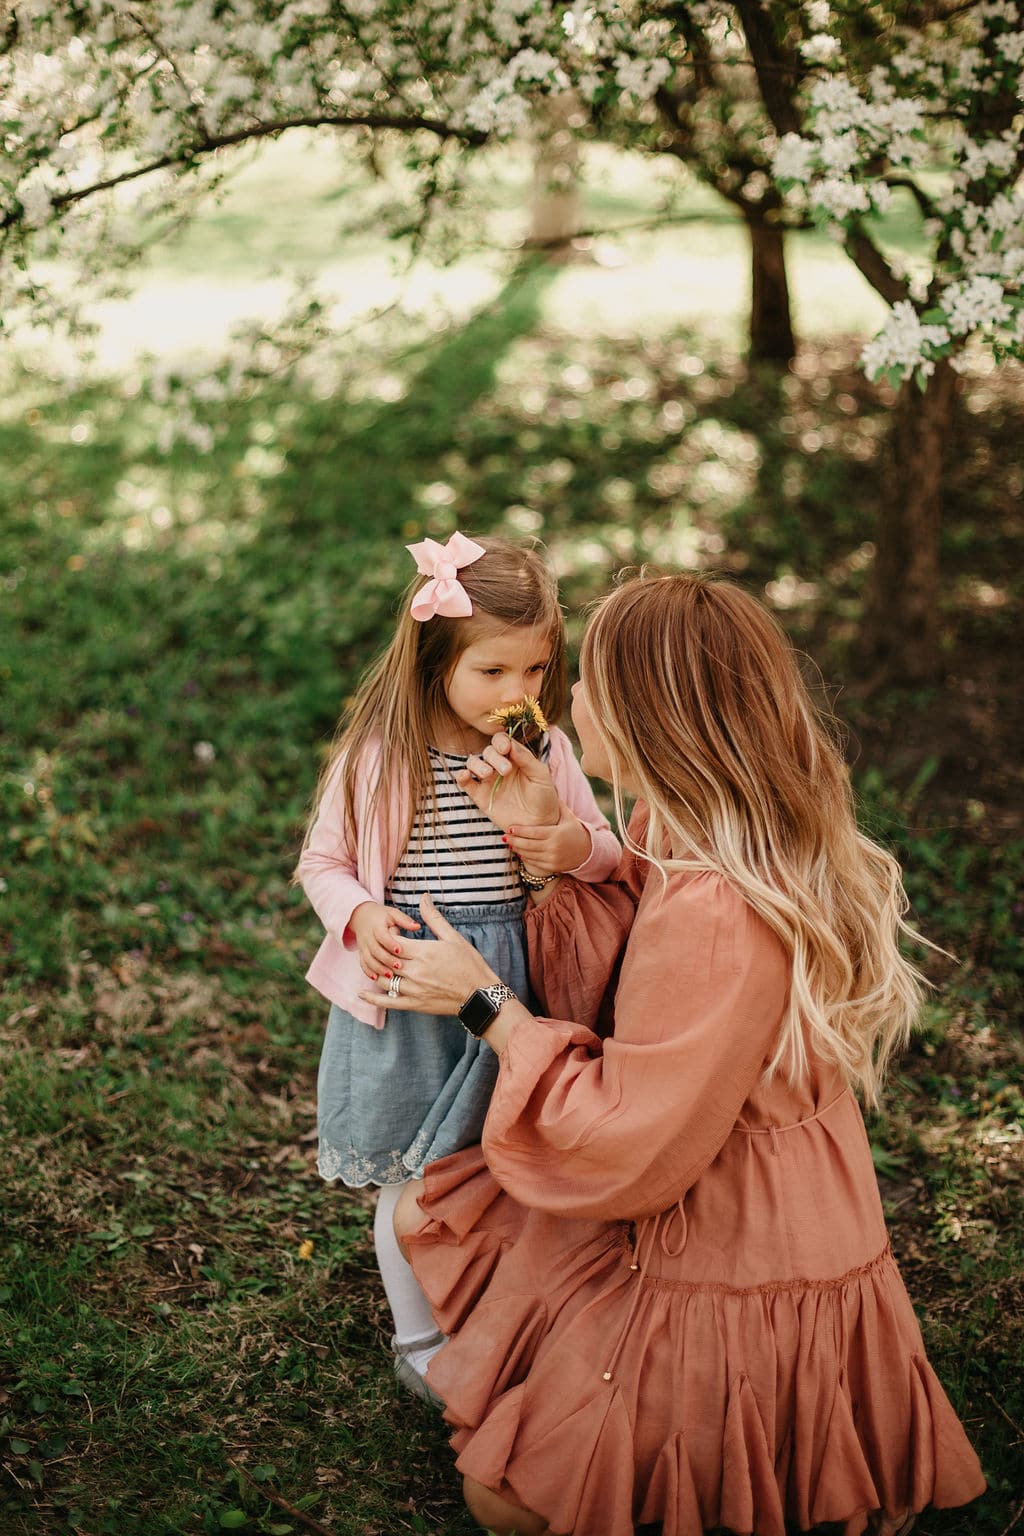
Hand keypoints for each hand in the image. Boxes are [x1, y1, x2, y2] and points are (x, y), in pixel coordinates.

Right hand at [348, 901, 420, 980]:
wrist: (361, 917)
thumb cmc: (381, 916)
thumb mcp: (393, 914)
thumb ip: (404, 920)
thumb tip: (417, 926)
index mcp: (377, 926)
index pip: (382, 935)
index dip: (390, 943)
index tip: (400, 950)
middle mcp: (368, 937)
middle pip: (375, 950)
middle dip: (386, 959)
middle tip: (399, 966)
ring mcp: (364, 947)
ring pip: (368, 959)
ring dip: (378, 968)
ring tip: (390, 975)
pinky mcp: (362, 953)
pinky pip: (363, 964)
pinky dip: (368, 972)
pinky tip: (376, 978)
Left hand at [357, 894, 497, 1015]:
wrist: (480, 994)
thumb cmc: (470, 964)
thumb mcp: (453, 937)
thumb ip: (434, 918)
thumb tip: (423, 897)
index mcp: (424, 952)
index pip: (393, 941)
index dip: (387, 936)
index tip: (389, 932)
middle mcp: (415, 971)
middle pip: (386, 959)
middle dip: (381, 951)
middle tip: (380, 945)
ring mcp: (414, 990)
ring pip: (384, 979)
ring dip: (375, 971)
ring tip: (372, 963)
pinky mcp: (415, 1004)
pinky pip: (388, 1002)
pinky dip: (372, 998)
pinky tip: (361, 993)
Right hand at [455, 733, 559, 830]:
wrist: (539, 824)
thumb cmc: (543, 797)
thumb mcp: (540, 776)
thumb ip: (526, 759)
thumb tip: (511, 743)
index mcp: (515, 757)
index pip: (502, 741)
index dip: (501, 741)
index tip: (506, 749)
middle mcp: (499, 766)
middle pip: (488, 751)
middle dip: (494, 757)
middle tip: (506, 771)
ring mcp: (488, 780)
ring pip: (473, 763)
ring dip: (477, 765)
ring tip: (488, 774)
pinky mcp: (480, 796)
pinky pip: (466, 783)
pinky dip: (461, 776)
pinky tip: (465, 776)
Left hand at [506, 805, 591, 875]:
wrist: (587, 852)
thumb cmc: (574, 831)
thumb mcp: (569, 817)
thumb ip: (558, 805)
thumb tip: (549, 787)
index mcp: (557, 833)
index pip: (534, 832)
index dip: (521, 831)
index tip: (510, 828)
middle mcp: (554, 847)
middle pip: (529, 845)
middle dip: (515, 841)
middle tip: (504, 836)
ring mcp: (553, 859)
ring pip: (530, 855)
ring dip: (517, 849)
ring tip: (508, 843)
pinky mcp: (552, 867)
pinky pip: (535, 863)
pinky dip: (525, 858)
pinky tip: (518, 851)